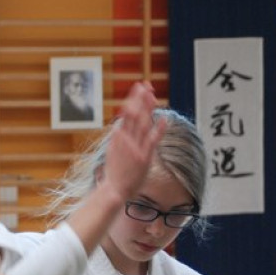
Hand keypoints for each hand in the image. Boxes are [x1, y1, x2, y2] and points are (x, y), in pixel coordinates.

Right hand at [102, 82, 167, 200]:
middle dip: (139, 99)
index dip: (133, 100)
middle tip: (145, 84)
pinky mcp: (143, 157)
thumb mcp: (111, 153)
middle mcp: (125, 140)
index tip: (138, 89)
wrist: (114, 190)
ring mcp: (134, 148)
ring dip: (147, 108)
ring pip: (142, 123)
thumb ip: (117, 140)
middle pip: (133, 115)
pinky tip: (164, 118)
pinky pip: (152, 140)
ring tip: (152, 95)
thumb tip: (118, 129)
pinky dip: (159, 129)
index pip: (126, 114)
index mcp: (117, 137)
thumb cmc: (114, 175)